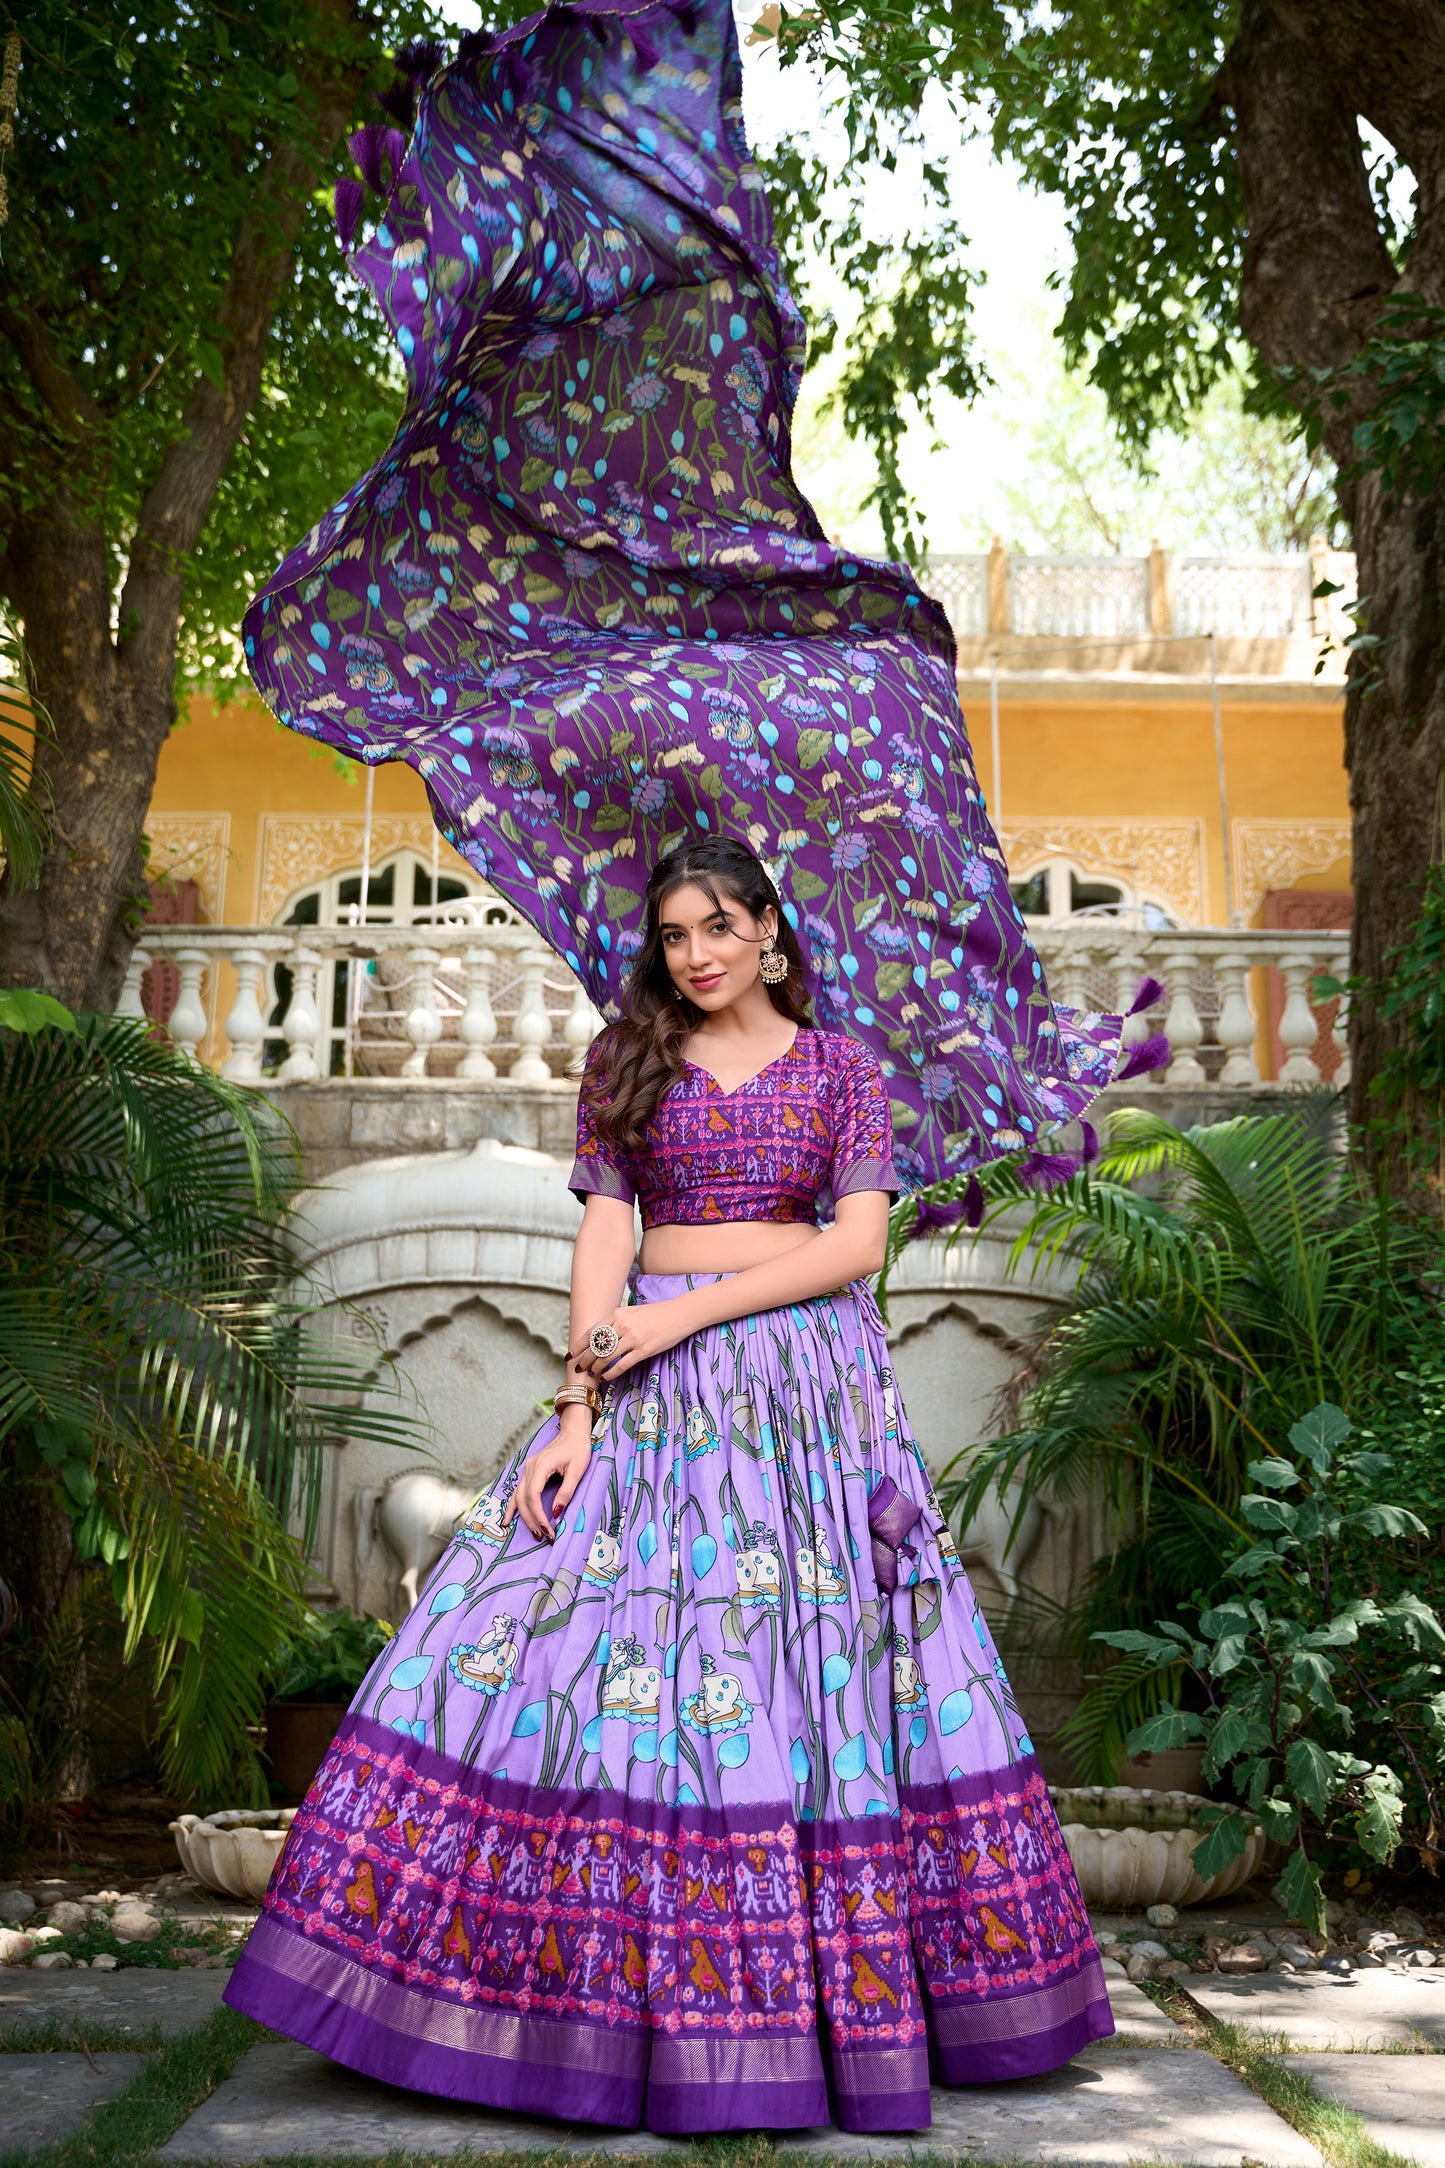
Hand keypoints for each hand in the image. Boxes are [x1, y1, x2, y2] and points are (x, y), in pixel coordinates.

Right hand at [504, 1417, 592, 1542]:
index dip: (539, 1515)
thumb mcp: (577, 1470)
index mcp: (541, 1466)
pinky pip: (517, 1492)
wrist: (573, 1433)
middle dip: (532, 1520)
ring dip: (524, 1517)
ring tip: (535, 1533)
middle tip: (544, 1536)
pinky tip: (506, 1520)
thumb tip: (556, 1513)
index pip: (533, 1496)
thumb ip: (566, 1492)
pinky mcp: (529, 1473)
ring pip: (518, 1498)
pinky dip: (511, 1507)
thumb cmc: (578, 1449)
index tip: (548, 1530)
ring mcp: (527, 1470)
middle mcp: (529, 1468)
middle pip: (524, 1499)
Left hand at [570, 1296, 691, 1380]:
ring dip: (596, 1368)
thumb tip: (599, 1338)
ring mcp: (633, 1338)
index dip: (578, 1346)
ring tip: (592, 1374)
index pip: (591, 1332)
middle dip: (585, 1360)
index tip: (569, 1356)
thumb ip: (616, 1322)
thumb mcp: (631, 1312)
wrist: (679, 1314)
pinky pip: (622, 1365)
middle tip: (579, 1369)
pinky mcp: (644, 1350)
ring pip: (606, 1357)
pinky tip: (606, 1377)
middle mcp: (622, 1325)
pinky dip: (611, 1373)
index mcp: (617, 1314)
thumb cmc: (655, 1314)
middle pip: (596, 1346)